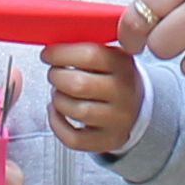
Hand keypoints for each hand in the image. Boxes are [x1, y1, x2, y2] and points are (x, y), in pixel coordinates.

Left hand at [43, 41, 143, 156]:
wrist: (136, 107)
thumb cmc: (113, 78)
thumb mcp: (109, 56)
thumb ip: (86, 47)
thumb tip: (53, 44)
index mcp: (123, 64)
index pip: (89, 55)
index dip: (61, 53)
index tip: (48, 54)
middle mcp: (124, 92)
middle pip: (78, 84)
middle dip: (56, 77)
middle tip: (54, 74)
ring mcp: (117, 119)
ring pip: (75, 110)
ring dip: (58, 99)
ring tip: (59, 92)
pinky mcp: (108, 141)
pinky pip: (74, 138)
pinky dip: (57, 124)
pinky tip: (57, 112)